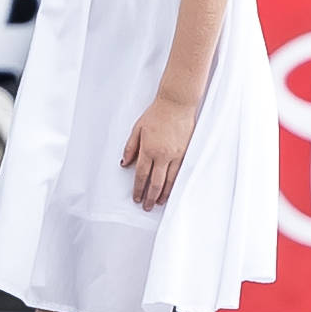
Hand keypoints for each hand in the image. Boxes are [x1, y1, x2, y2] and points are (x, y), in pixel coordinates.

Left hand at [121, 92, 197, 208]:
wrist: (176, 104)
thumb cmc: (156, 114)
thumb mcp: (137, 129)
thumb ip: (130, 147)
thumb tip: (125, 163)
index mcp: (148, 149)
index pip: (141, 174)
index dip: (138, 188)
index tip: (136, 198)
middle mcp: (162, 155)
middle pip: (155, 182)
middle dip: (150, 197)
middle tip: (146, 206)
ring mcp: (176, 155)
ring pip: (170, 181)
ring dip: (163, 194)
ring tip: (158, 202)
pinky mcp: (186, 153)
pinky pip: (180, 173)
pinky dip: (175, 184)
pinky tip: (172, 190)